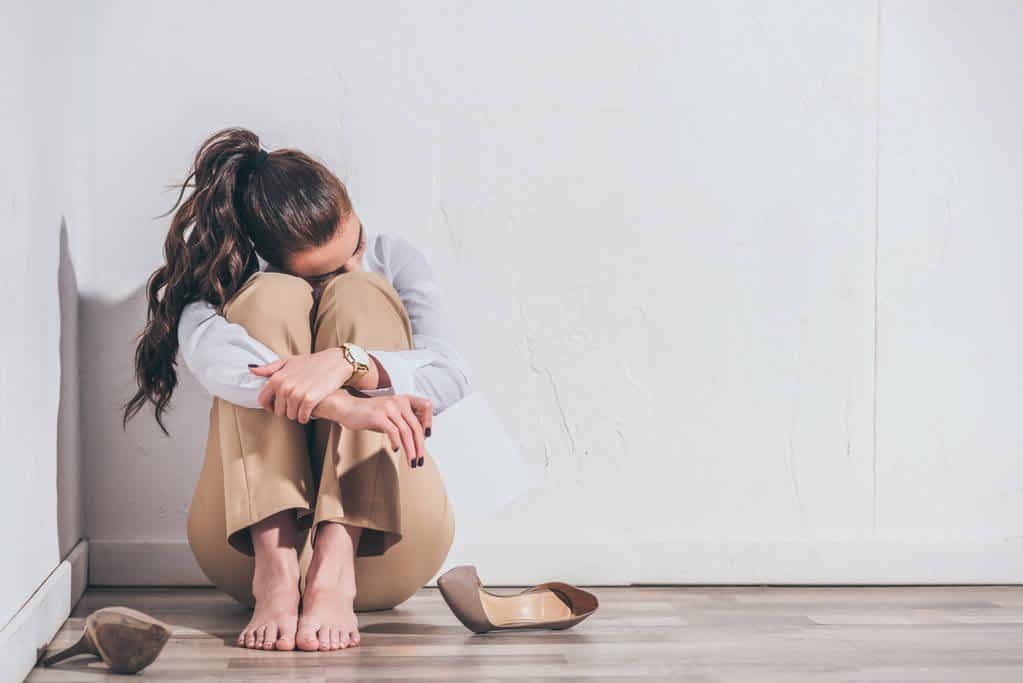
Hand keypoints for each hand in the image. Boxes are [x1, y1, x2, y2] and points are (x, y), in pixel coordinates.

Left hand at [249, 349, 352, 423]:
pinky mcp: (309, 400)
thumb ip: (270, 368)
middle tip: (295, 405)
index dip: (269, 406)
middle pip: (278, 411)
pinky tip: (309, 411)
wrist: (335, 363)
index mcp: (277, 378)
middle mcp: (284, 386)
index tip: (276, 406)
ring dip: (297, 414)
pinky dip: (305, 417)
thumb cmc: (312, 362)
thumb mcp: (289, 361)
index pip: (263, 400)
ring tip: (303, 407)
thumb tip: (252, 370)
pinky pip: (302, 417)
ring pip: (291, 415)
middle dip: (286, 410)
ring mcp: (297, 394)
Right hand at [314, 391, 432, 467]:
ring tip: (411, 461)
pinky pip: (393, 432)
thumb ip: (402, 421)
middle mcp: (398, 401)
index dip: (429, 420)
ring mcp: (388, 408)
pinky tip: (396, 450)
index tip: (427, 436)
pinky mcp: (378, 416)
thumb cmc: (368, 413)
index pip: (426, 405)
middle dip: (420, 446)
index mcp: (403, 399)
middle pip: (416, 426)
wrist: (347, 407)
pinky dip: (397, 443)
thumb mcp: (389, 413)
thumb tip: (417, 439)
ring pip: (406, 432)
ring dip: (410, 450)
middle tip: (420, 459)